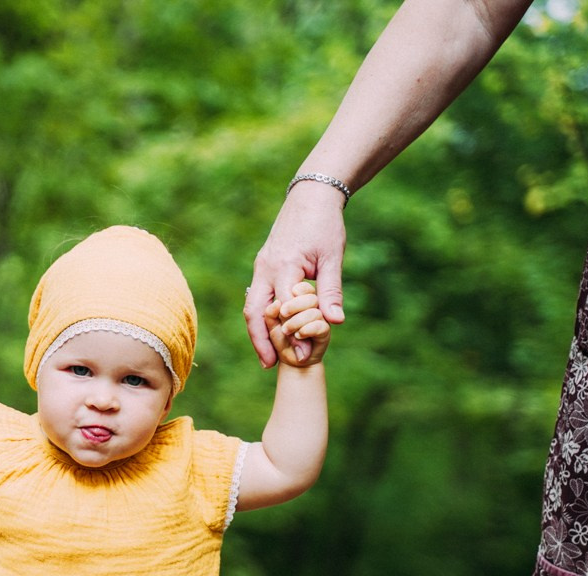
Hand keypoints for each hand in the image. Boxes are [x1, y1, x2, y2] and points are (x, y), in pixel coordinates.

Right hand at [247, 181, 346, 366]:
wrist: (309, 197)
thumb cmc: (325, 225)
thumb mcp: (333, 257)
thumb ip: (331, 290)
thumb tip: (335, 322)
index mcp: (284, 265)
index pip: (282, 307)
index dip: (289, 333)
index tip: (301, 355)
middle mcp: (266, 268)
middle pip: (254, 311)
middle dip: (260, 340)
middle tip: (269, 365)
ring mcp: (261, 268)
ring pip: (252, 306)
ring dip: (258, 332)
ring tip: (267, 356)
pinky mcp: (263, 267)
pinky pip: (257, 297)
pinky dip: (261, 317)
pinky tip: (270, 332)